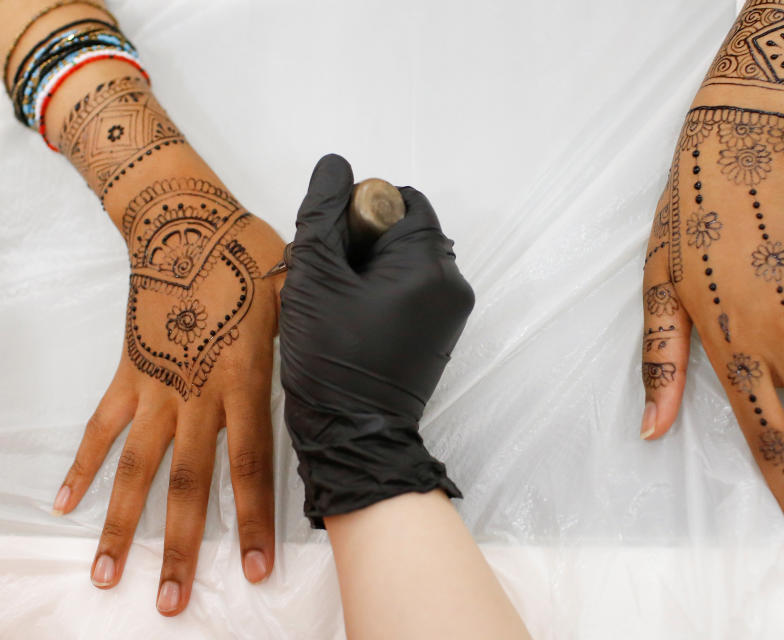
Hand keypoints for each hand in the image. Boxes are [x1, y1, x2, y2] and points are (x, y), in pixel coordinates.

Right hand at [52, 184, 284, 614]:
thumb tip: (351, 365)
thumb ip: (315, 343)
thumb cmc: (247, 253)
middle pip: (187, 485)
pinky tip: (64, 503)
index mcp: (244, 381)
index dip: (255, 520)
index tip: (256, 569)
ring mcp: (156, 388)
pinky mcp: (128, 374)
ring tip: (108, 577)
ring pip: (135, 469)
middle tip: (171, 604)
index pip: (252, 464)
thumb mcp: (298, 297)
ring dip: (120, 525)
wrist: (182, 222)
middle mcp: (197, 395)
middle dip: (181, 547)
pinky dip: (82, 465)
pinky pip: (99, 427)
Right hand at [279, 154, 473, 526]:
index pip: (399, 200)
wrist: (353, 436)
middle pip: (406, 228)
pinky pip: (414, 290)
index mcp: (430, 262)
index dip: (359, 212)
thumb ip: (323, 215)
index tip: (333, 248)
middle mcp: (454, 281)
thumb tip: (337, 165)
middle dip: (364, 242)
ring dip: (371, 268)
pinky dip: (384, 292)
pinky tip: (355, 319)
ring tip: (338, 302)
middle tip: (329, 278)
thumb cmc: (332, 358)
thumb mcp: (315, 278)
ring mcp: (452, 311)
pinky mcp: (443, 333)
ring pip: (407, 260)